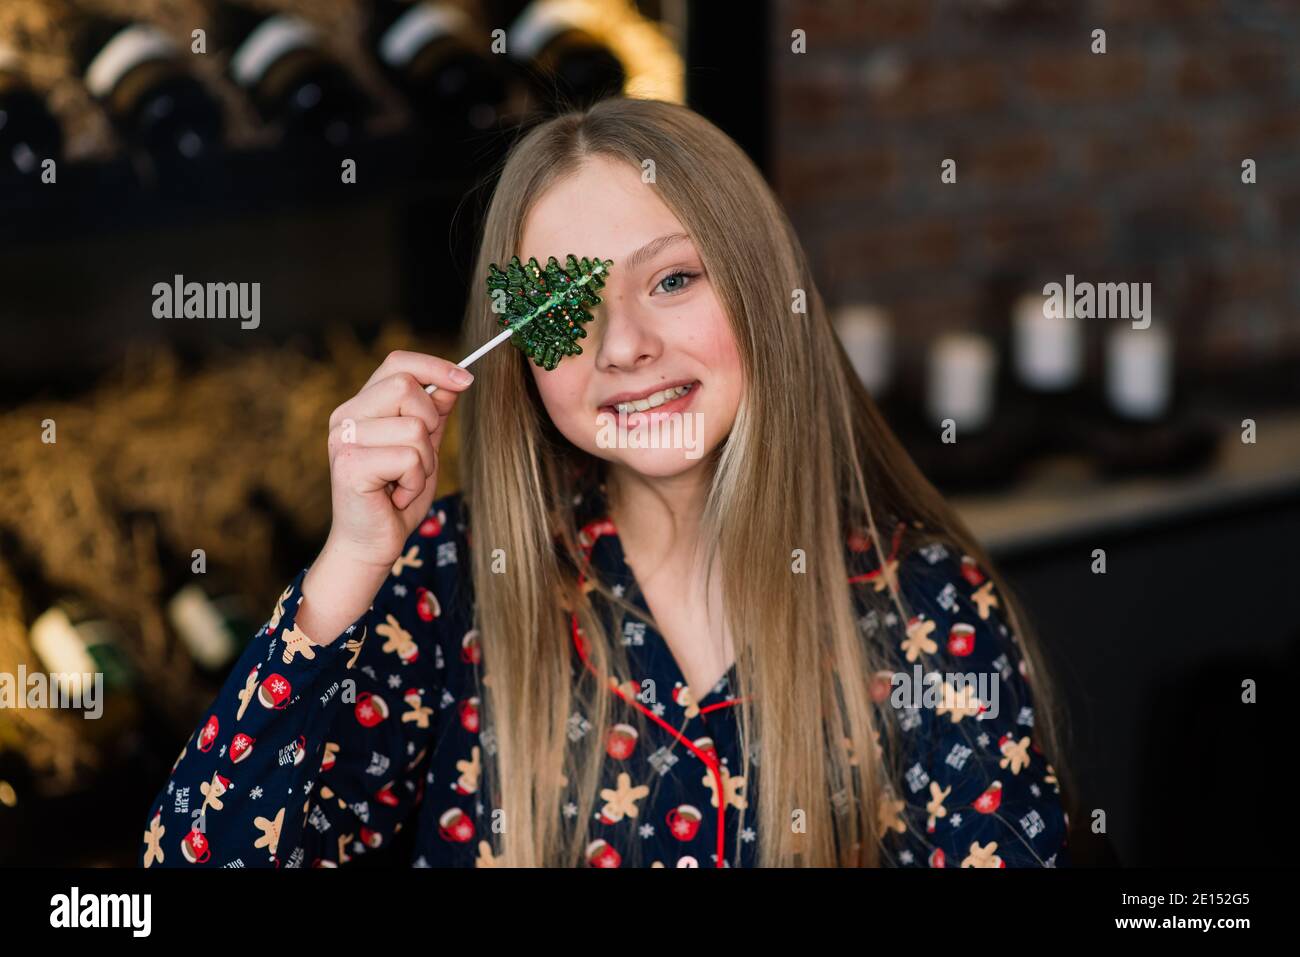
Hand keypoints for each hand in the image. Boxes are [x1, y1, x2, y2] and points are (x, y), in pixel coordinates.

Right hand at [322, 349, 472, 571]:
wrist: (371, 543)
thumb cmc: (395, 496)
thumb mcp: (423, 448)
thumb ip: (434, 413)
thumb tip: (455, 379)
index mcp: (360, 406)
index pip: (396, 363)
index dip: (433, 366)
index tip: (465, 380)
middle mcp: (345, 417)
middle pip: (406, 387)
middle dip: (430, 422)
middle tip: (417, 457)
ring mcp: (344, 440)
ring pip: (414, 427)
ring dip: (424, 462)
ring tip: (404, 481)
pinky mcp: (350, 465)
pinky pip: (409, 457)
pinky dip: (414, 481)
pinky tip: (396, 495)